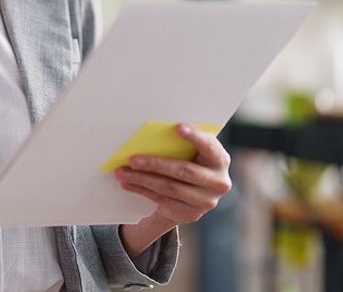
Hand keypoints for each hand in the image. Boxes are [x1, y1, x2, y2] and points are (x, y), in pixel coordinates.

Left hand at [116, 124, 231, 230]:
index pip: (209, 147)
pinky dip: (142, 190)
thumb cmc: (191, 161)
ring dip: (142, 180)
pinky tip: (127, 184)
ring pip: (169, 188)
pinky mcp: (189, 214)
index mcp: (220, 160)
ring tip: (122, 172)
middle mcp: (218, 183)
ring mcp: (204, 201)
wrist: (194, 196)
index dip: (195, 137)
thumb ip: (184, 144)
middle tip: (133, 159)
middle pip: (184, 172)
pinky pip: (162, 200)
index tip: (178, 127)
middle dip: (156, 165)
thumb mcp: (195, 152)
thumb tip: (154, 131)